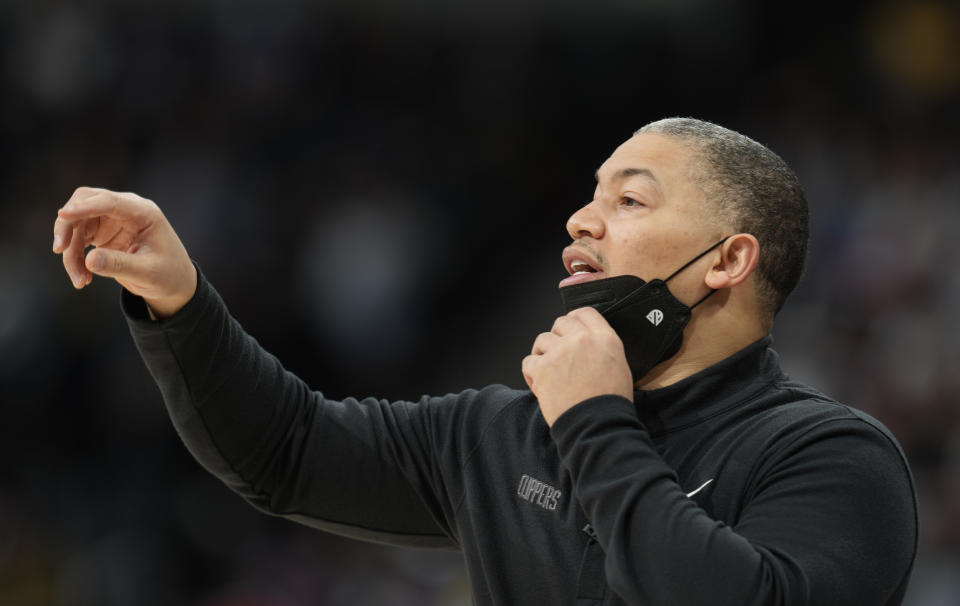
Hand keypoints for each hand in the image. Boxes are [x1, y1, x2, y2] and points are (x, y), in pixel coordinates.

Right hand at [52, 187, 196, 317]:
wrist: (174, 283)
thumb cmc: (168, 274)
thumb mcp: (148, 273)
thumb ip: (120, 265)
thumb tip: (90, 260)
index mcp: (143, 212)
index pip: (109, 201)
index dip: (85, 206)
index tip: (63, 214)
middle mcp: (126, 210)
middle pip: (85, 201)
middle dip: (68, 224)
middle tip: (60, 250)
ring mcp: (112, 219)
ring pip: (76, 224)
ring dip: (71, 251)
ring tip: (80, 281)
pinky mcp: (103, 232)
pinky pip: (78, 238)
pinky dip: (75, 257)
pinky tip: (83, 278)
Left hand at [522, 307, 633, 426]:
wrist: (598, 426)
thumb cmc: (610, 404)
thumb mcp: (619, 368)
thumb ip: (603, 349)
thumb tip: (589, 346)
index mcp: (605, 339)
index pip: (585, 313)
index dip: (574, 320)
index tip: (569, 330)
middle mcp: (581, 340)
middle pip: (560, 323)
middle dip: (557, 337)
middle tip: (559, 355)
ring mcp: (560, 352)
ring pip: (542, 340)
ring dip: (543, 355)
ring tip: (550, 374)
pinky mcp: (542, 368)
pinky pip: (528, 362)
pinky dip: (532, 373)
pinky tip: (541, 386)